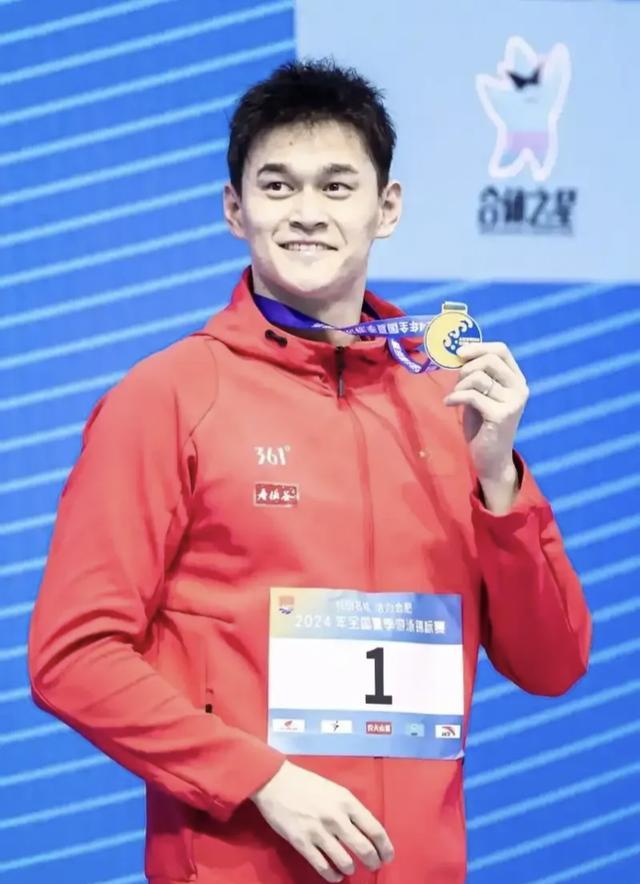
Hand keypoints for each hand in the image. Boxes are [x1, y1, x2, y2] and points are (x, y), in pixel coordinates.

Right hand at [251, 760, 394, 881]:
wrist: (276, 781)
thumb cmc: (307, 783)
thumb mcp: (335, 790)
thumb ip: (350, 809)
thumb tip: (365, 830)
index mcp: (347, 801)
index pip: (375, 829)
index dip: (385, 847)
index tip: (388, 856)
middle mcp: (336, 817)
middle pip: (364, 848)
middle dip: (373, 862)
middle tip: (374, 866)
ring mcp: (319, 831)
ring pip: (345, 861)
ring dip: (351, 868)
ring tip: (351, 869)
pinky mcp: (302, 843)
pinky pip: (323, 866)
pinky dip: (333, 875)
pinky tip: (336, 876)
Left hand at [443, 342, 528, 481]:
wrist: (491, 458)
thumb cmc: (483, 424)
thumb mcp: (481, 394)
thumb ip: (478, 376)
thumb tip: (460, 353)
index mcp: (516, 379)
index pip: (501, 350)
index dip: (478, 347)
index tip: (459, 353)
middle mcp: (519, 388)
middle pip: (489, 360)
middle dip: (466, 368)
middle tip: (457, 383)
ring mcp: (513, 402)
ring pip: (478, 377)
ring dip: (460, 385)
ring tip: (455, 396)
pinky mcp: (501, 415)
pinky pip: (472, 395)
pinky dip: (455, 397)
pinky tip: (449, 403)